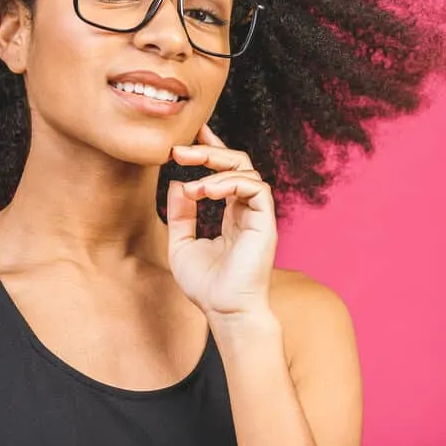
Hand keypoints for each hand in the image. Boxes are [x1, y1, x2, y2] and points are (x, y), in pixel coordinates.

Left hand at [167, 124, 278, 321]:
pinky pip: (255, 187)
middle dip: (209, 150)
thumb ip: (180, 214)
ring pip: (247, 170)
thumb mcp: (181, 244)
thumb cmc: (206, 286)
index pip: (227, 172)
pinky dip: (229, 183)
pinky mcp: (266, 222)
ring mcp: (259, 215)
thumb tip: (179, 183)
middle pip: (237, 163)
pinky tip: (206, 193)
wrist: (225, 311)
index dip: (212, 149)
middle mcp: (248, 210)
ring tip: (193, 187)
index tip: (191, 134)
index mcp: (232, 214)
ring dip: (215, 169)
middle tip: (179, 150)